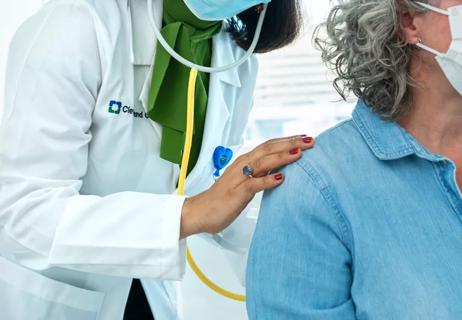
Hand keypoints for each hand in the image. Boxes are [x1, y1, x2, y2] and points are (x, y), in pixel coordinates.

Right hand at [180, 135, 314, 238]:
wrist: (200, 212)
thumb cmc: (222, 199)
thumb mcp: (245, 183)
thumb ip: (259, 174)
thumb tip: (279, 171)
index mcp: (245, 162)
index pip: (269, 146)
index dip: (287, 140)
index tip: (305, 138)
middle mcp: (242, 166)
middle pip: (268, 149)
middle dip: (290, 143)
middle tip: (310, 140)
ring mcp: (238, 179)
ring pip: (263, 163)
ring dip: (282, 157)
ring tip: (299, 152)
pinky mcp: (236, 193)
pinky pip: (253, 184)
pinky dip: (267, 180)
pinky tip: (280, 179)